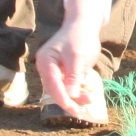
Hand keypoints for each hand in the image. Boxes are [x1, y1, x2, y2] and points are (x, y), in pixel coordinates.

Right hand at [34, 1, 107, 124]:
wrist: (83, 24)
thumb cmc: (80, 37)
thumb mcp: (78, 56)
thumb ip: (73, 76)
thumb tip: (71, 95)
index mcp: (45, 62)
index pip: (53, 85)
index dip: (63, 99)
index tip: (74, 109)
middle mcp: (45, 67)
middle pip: (54, 90)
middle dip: (68, 100)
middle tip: (81, 111)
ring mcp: (52, 69)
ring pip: (61, 89)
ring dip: (74, 96)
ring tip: (90, 100)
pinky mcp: (60, 71)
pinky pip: (66, 85)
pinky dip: (75, 90)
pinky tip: (86, 94)